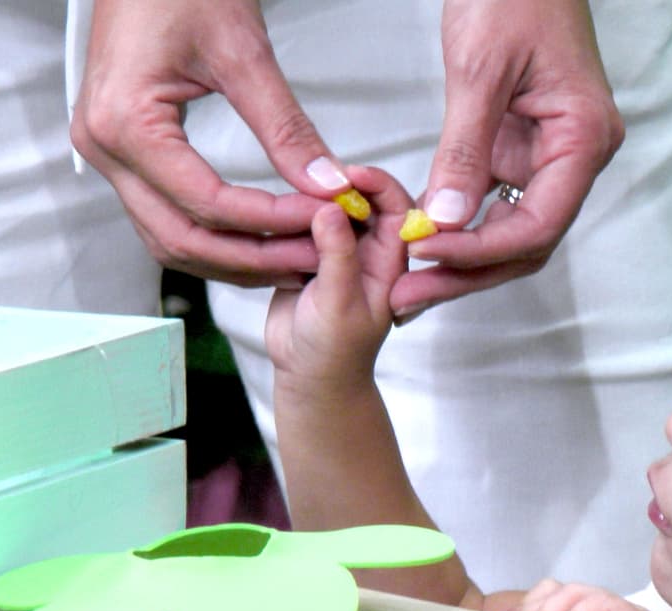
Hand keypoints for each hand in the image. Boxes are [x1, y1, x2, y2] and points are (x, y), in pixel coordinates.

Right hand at [71, 0, 350, 285]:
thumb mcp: (243, 53)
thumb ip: (286, 127)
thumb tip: (328, 184)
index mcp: (124, 123)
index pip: (207, 205)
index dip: (272, 223)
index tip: (325, 221)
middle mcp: (104, 147)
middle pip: (183, 239)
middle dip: (255, 258)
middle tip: (316, 256)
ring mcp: (108, 154)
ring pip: (171, 240)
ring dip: (234, 259)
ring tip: (296, 255)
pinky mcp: (124, 152)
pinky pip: (167, 217)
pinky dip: (215, 238)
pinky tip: (260, 240)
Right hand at [266, 167, 412, 392]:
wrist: (308, 375)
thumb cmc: (336, 350)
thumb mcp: (339, 303)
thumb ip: (338, 257)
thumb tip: (331, 208)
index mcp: (390, 260)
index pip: (397, 208)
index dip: (379, 184)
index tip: (350, 174)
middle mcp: (369, 248)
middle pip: (362, 198)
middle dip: (339, 184)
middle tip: (311, 177)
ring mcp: (339, 248)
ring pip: (330, 206)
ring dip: (311, 197)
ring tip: (289, 199)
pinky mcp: (309, 251)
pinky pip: (302, 221)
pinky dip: (290, 213)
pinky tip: (274, 213)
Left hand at [389, 0, 624, 317]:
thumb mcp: (481, 70)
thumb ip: (464, 150)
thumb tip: (444, 222)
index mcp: (584, 140)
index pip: (539, 224)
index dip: (483, 251)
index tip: (428, 256)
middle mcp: (575, 157)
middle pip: (526, 242)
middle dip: (467, 273)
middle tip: (407, 299)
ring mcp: (549, 156)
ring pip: (510, 231)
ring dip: (460, 260)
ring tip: (406, 285)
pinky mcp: (521, 148)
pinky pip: (494, 202)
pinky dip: (458, 226)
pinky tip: (418, 244)